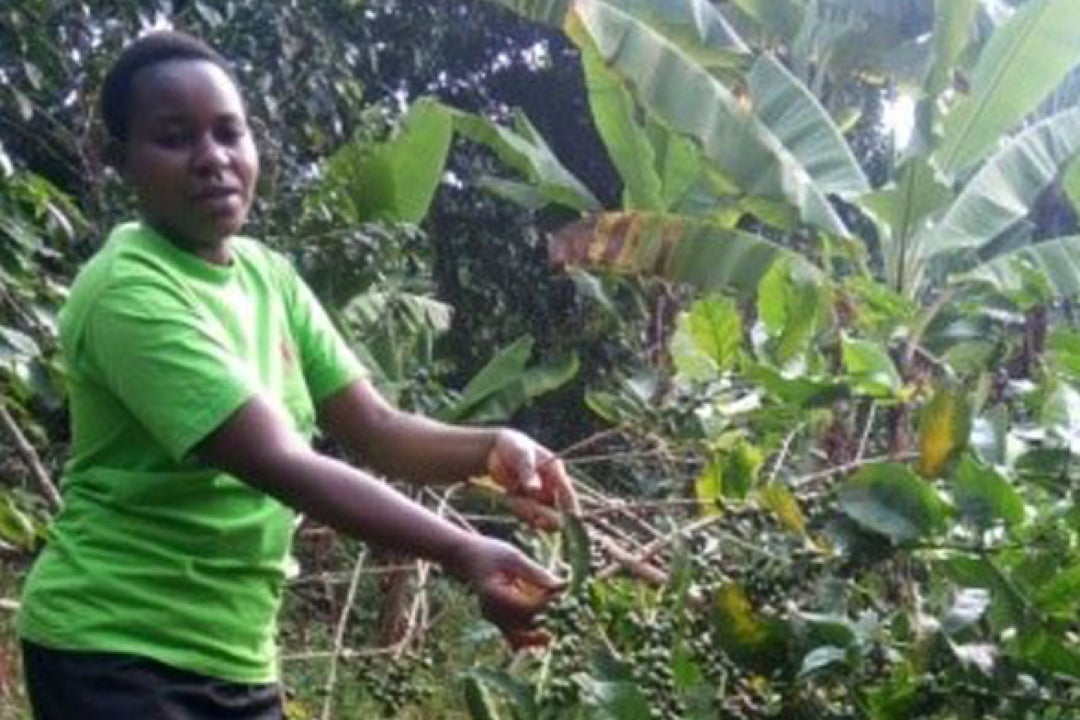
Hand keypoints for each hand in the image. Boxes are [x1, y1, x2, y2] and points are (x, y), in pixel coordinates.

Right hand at [447, 534, 564, 648]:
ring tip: (557, 628)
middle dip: (544, 627)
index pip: (527, 607)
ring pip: (518, 638)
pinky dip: (530, 633)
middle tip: (565, 621)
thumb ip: (536, 573)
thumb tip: (562, 586)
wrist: (468, 558)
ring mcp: (494, 620)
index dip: (548, 602)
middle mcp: (492, 613)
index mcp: (494, 596)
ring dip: (538, 635)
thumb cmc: (491, 553)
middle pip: (521, 632)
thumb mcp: (514, 558)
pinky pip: (515, 635)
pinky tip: (546, 627)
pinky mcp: (499, 621)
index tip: (563, 590)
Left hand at [487, 429, 579, 529]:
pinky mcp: (527, 502)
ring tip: (515, 500)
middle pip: (558, 511)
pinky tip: (511, 501)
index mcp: (555, 472)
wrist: (497, 449)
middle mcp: (551, 487)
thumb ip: (527, 470)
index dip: (571, 509)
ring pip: (543, 516)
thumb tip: (534, 488)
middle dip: (550, 519)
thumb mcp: (521, 454)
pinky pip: (529, 516)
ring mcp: (539, 496)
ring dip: (532, 516)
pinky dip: (522, 515)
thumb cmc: (514, 446)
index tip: (570, 523)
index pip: (568, 494)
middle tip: (537, 522)